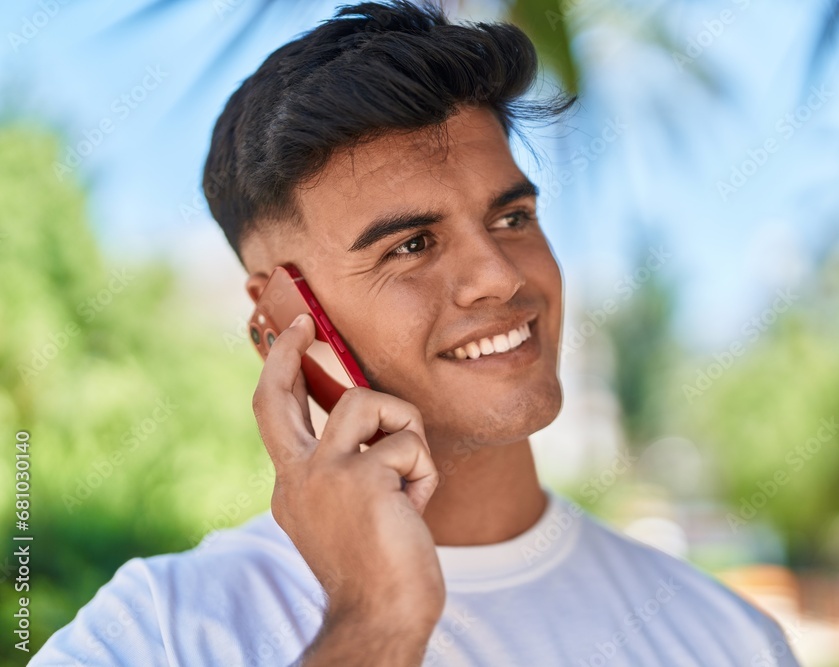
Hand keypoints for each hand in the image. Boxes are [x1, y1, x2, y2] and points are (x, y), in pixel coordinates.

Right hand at [252, 313, 444, 657]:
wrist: (381, 616)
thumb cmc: (379, 567)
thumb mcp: (351, 510)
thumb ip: (349, 466)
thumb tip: (369, 418)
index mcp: (293, 484)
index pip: (276, 415)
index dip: (281, 371)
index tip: (293, 337)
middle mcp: (296, 475)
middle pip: (276, 394)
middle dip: (286, 349)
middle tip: (306, 322)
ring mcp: (323, 473)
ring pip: (370, 402)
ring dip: (407, 432)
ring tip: (410, 479)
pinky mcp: (360, 476)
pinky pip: (410, 443)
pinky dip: (425, 473)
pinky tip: (416, 508)